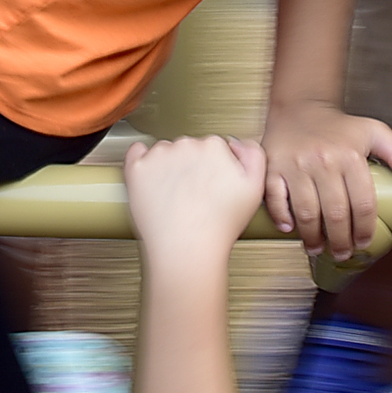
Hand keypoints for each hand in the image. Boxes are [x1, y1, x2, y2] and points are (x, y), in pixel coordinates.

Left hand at [124, 135, 267, 262]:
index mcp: (215, 147)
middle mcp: (186, 145)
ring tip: (174, 194)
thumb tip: (238, 143)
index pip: (212, 146)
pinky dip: (141, 161)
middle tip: (193, 193)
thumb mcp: (255, 189)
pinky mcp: (137, 168)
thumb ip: (254, 156)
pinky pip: (136, 153)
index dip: (213, 166)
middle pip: (188, 148)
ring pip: (164, 152)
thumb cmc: (218, 226)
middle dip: (190, 165)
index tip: (210, 182)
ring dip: (167, 166)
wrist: (186, 249)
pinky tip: (151, 179)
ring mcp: (159, 156)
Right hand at [260, 99, 391, 260]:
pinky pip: (275, 199)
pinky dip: (282, 217)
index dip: (365, 229)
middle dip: (340, 241)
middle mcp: (323, 161)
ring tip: (317, 248)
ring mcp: (295, 165)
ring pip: (306, 212)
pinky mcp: (272, 167)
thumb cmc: (336, 126)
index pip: (363, 203)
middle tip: (342, 252)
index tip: (363, 242)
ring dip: (312, 237)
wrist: (299, 107)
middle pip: (335, 214)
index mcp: (350, 156)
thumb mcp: (372, 131)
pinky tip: (290, 229)